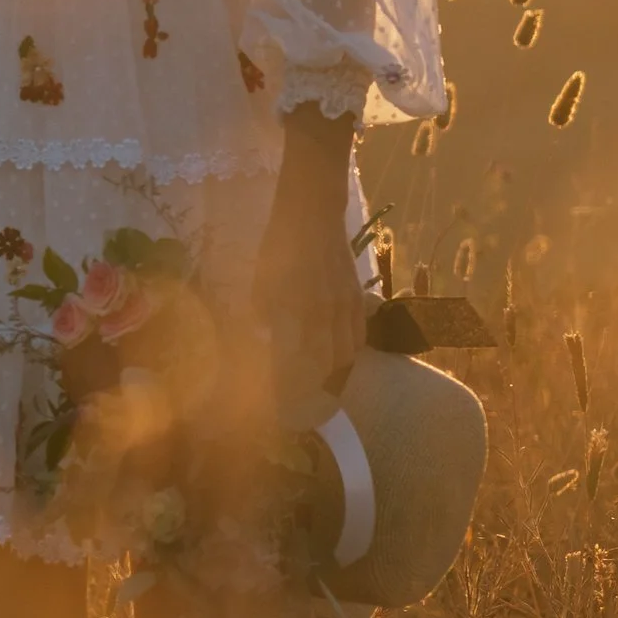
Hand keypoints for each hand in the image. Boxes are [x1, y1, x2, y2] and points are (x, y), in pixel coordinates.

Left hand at [253, 108, 366, 408]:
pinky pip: (359, 337)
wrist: (314, 213)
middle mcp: (320, 314)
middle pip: (322, 368)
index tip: (280, 404)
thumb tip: (260, 341)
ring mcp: (344, 307)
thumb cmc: (278, 244)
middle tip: (300, 398)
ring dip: (331, 373)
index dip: (288, 389)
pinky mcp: (358, 298)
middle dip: (311, 388)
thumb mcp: (258, 279)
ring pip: (345, 356)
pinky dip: (348, 352)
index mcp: (291, 310)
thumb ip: (260, 313)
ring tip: (318, 381)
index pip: (292, 364)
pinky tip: (337, 354)